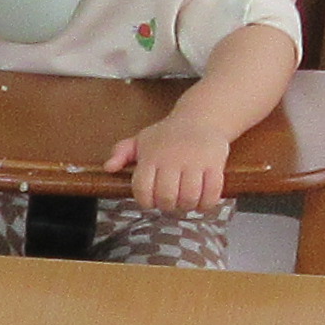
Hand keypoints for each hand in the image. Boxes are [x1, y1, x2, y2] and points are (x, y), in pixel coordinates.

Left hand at [107, 94, 245, 216]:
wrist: (201, 118)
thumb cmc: (167, 135)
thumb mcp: (141, 140)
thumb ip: (121, 153)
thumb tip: (109, 167)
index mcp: (152, 156)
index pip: (142, 189)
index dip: (146, 202)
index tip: (151, 201)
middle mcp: (172, 159)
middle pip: (166, 197)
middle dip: (167, 206)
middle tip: (170, 202)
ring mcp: (194, 162)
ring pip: (189, 198)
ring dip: (187, 206)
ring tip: (185, 202)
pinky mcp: (214, 164)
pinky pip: (212, 193)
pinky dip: (206, 203)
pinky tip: (202, 201)